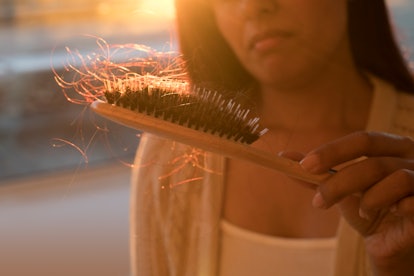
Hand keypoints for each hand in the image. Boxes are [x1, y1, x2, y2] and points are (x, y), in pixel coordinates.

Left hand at [300, 131, 413, 274]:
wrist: (393, 242)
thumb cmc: (368, 209)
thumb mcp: (340, 190)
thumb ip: (316, 175)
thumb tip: (283, 158)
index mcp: (391, 148)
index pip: (363, 140)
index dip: (333, 151)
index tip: (305, 166)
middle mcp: (411, 158)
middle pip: (373, 162)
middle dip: (339, 183)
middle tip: (317, 202)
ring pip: (396, 179)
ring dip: (369, 199)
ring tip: (360, 212)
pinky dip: (395, 207)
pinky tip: (389, 214)